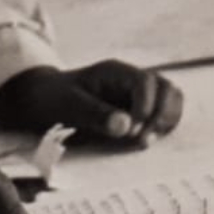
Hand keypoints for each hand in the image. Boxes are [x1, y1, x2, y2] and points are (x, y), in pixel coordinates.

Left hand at [0, 61, 184, 144]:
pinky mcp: (139, 109)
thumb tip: (126, 126)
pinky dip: (161, 127)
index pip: (146, 82)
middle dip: (160, 115)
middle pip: (166, 88)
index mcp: (116, 72)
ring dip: (164, 121)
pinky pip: (163, 114)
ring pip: (171, 99)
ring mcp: (137, 94)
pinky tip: (145, 140)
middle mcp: (131, 79)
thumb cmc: (53, 99)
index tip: (132, 131)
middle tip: (141, 141)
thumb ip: (96, 114)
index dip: (145, 107)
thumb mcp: (68, 106)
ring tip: (144, 141)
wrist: (43, 100)